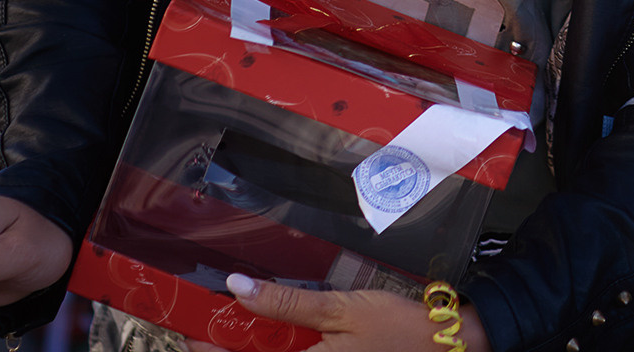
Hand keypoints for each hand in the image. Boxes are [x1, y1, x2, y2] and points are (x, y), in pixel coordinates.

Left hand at [218, 276, 491, 351]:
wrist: (444, 346)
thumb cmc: (400, 329)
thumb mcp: (342, 309)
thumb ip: (288, 302)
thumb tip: (238, 287)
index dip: (207, 346)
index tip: (189, 326)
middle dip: (228, 343)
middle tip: (213, 319)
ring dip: (254, 344)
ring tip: (244, 322)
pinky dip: (279, 347)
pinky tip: (280, 331)